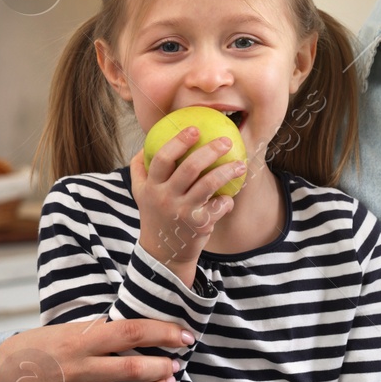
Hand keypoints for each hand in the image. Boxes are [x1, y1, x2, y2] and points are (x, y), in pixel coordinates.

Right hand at [0, 319, 189, 381]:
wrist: (8, 372)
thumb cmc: (49, 345)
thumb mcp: (73, 329)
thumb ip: (107, 332)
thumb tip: (154, 331)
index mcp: (80, 340)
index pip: (132, 333)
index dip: (164, 334)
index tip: (185, 336)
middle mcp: (76, 369)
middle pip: (133, 370)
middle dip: (163, 368)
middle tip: (175, 365)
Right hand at [131, 126, 244, 279]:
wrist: (163, 252)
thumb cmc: (155, 215)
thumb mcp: (141, 193)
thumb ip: (140, 169)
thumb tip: (144, 143)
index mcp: (151, 186)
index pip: (162, 158)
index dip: (178, 141)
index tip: (194, 129)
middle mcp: (165, 197)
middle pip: (189, 168)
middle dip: (210, 151)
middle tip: (226, 141)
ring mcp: (182, 211)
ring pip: (209, 185)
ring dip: (227, 172)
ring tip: (240, 165)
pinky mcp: (198, 225)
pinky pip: (219, 206)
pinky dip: (227, 201)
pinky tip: (230, 197)